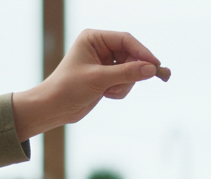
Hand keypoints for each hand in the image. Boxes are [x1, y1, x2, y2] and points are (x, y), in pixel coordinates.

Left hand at [11, 29, 160, 140]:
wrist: (54, 108)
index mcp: (93, 38)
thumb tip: (151, 69)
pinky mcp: (106, 77)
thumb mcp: (99, 79)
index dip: (142, 52)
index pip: (125, 40)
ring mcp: (104, 63)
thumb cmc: (69, 88)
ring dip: (124, 85)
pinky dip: (120, 90)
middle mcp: (99, 47)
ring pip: (130, 71)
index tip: (155, 66)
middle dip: (131, 73)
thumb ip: (127, 73)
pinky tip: (105, 95)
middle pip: (131, 55)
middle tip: (140, 82)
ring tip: (109, 92)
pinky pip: (125, 82)